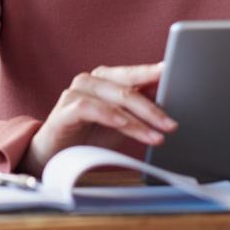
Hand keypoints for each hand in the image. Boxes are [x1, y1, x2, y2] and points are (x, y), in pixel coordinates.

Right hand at [19, 62, 177, 176]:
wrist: (53, 156)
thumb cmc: (89, 136)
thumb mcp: (122, 122)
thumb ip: (140, 109)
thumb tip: (170, 98)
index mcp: (106, 78)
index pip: (134, 73)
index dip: (153, 73)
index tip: (176, 73)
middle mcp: (91, 79)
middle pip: (127, 88)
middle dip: (152, 107)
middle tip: (171, 123)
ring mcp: (75, 92)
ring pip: (113, 100)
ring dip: (138, 119)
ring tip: (157, 135)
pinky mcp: (64, 109)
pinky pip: (90, 108)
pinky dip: (109, 116)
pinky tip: (124, 125)